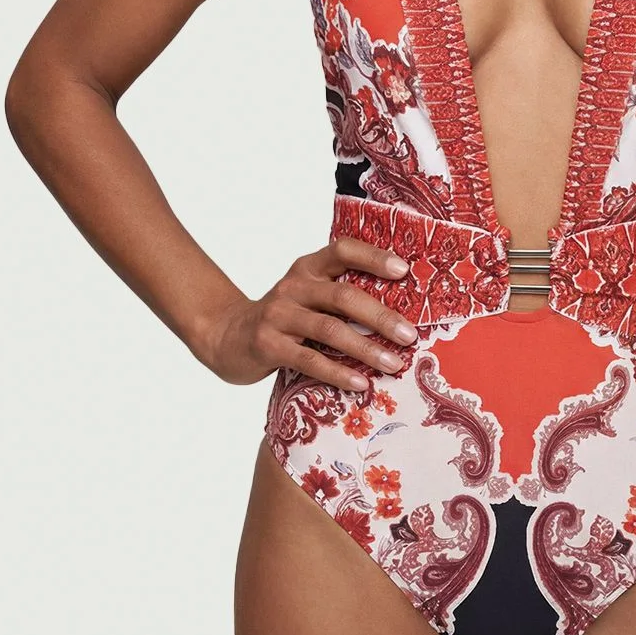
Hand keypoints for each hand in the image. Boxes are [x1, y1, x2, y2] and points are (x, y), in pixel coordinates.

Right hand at [194, 237, 416, 387]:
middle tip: (410, 335)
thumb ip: (340, 296)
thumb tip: (400, 314)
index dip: (373, 257)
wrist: (225, 336)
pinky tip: (361, 383)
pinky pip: (310, 359)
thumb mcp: (307, 296)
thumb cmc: (283, 318)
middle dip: (381, 316)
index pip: (342, 250)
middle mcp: (293, 286)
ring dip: (366, 348)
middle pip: (343, 296)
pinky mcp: (268, 345)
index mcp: (308, 268)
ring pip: (330, 330)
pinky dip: (338, 372)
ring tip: (393, 364)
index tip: (403, 271)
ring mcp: (278, 315)